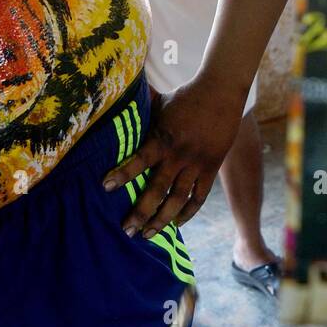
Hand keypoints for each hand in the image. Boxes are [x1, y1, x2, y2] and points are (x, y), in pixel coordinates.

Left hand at [102, 77, 243, 237]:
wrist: (221, 92)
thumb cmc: (186, 96)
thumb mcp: (160, 103)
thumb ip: (141, 112)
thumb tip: (117, 103)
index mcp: (163, 138)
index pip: (139, 161)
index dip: (122, 174)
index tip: (105, 187)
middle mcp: (179, 155)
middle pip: (157, 191)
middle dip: (141, 213)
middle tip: (127, 230)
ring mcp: (197, 164)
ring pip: (178, 199)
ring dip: (162, 219)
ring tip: (148, 234)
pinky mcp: (211, 168)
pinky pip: (199, 196)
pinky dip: (188, 212)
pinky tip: (176, 223)